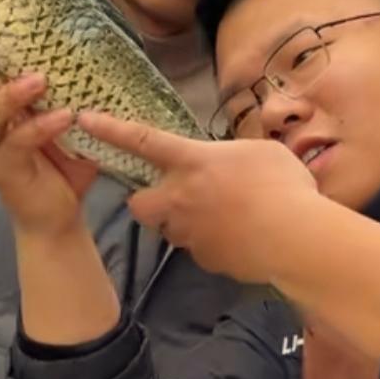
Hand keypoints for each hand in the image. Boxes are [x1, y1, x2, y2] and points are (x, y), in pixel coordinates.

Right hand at [0, 35, 98, 237]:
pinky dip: (40, 127)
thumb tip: (93, 54)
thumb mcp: (65, 123)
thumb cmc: (63, 165)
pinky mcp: (5, 169)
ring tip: (39, 80)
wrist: (60, 217)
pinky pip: (19, 142)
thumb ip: (68, 94)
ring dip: (12, 94)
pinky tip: (63, 117)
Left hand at [76, 109, 318, 281]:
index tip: (84, 119)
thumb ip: (236, 155)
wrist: (295, 240)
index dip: (110, 129)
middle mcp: (181, 198)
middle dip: (145, 200)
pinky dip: (212, 243)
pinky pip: (199, 249)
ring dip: (183, 222)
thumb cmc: (284, 186)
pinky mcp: (204, 259)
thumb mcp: (261, 152)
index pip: (142, 141)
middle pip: (138, 203)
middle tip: (171, 197)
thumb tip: (233, 165)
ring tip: (221, 217)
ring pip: (171, 229)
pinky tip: (240, 238)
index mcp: (193, 162)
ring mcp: (189, 233)